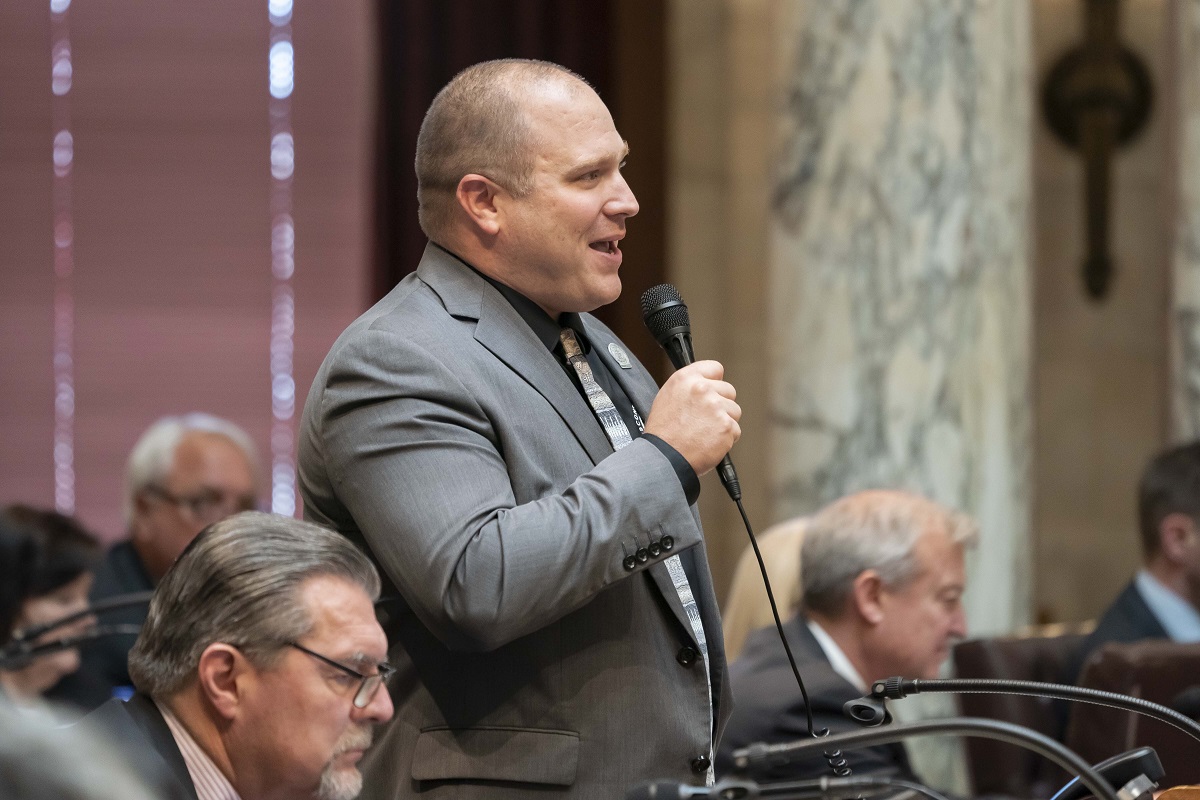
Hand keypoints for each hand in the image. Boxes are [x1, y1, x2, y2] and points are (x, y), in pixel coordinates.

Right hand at [644, 360, 740, 475]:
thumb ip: (689, 387)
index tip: (712, 391)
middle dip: (721, 404)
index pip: (715, 368)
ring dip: (724, 422)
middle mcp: (702, 389)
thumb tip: (706, 384)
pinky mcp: (726, 426)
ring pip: (734, 411)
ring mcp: (716, 407)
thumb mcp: (667, 397)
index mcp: (686, 379)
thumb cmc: (663, 432)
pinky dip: (726, 439)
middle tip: (704, 419)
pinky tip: (709, 442)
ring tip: (704, 432)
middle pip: (729, 391)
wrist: (664, 457)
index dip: (715, 382)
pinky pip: (735, 430)